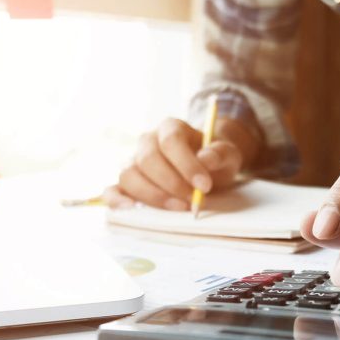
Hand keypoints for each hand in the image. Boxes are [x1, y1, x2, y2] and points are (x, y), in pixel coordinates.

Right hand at [105, 118, 247, 209]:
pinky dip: (116, 201)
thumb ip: (220, 153)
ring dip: (152, 195)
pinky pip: (112, 190)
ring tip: (178, 208)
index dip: (186, 164)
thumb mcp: (228, 154)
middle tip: (193, 200)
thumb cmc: (214, 159)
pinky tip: (131, 210)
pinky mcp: (127, 183)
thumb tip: (205, 158)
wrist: (206, 168)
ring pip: (129, 175)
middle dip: (171, 184)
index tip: (204, 185)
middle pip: (148, 159)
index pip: (170, 140)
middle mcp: (147, 141)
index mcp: (171, 128)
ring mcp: (134, 161)